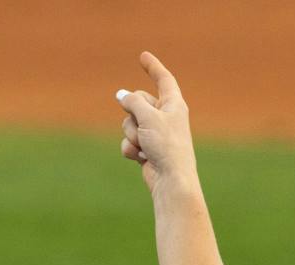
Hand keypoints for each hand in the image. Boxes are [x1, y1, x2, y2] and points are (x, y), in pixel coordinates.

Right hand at [115, 51, 196, 191]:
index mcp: (173, 104)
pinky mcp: (147, 149)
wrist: (170, 179)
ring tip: (145, 145)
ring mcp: (155, 133)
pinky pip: (129, 141)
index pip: (163, 79)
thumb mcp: (148, 117)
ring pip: (129, 123)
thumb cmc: (166, 145)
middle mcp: (165, 116)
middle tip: (143, 127)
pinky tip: (142, 158)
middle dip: (133, 114)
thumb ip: (132, 101)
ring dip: (131, 134)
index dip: (153, 67)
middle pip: (138, 103)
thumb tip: (120, 94)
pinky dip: (131, 149)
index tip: (143, 56)